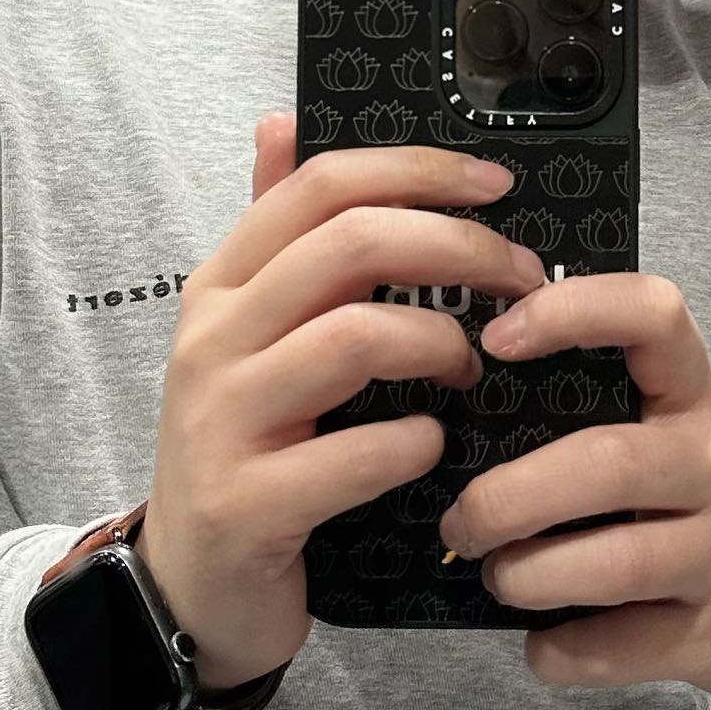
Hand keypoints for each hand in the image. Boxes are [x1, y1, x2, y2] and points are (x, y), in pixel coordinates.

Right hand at [139, 116, 546, 688]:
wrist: (188, 587)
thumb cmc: (247, 450)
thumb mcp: (250, 335)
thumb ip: (275, 235)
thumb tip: (281, 122)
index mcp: (223, 286)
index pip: (320, 186)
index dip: (417, 171)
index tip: (497, 185)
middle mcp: (213, 339)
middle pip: (349, 244)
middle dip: (456, 248)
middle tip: (523, 278)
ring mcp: (222, 420)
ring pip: (355, 338)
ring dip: (442, 346)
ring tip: (474, 369)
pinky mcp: (246, 503)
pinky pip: (354, 455)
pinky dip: (414, 445)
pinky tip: (435, 448)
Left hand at [434, 273, 710, 702]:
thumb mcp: (685, 425)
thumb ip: (603, 404)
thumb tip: (459, 412)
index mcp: (698, 396)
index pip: (652, 317)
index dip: (570, 313)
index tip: (495, 340)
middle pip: (605, 465)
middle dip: (508, 498)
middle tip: (460, 522)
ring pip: (613, 564)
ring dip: (527, 577)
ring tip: (499, 576)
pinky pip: (619, 649)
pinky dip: (559, 652)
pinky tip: (543, 642)